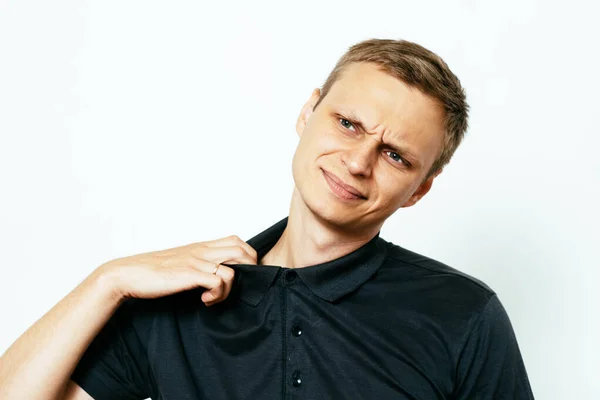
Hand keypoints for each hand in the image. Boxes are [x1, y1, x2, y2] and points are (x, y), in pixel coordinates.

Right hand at [99, 235, 257, 305]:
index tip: (240, 274)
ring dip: (230, 288)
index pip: (236, 240)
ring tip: (213, 297)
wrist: (127, 274)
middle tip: (235, 287)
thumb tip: (213, 275)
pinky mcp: (189, 275)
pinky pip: (218, 281)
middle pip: (241, 251)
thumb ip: (198, 264)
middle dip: (248, 270)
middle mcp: (201, 251)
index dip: (247, 256)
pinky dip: (217, 294)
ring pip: (234, 268)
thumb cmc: (151, 272)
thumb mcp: (180, 262)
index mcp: (200, 247)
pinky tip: (204, 301)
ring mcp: (196, 262)